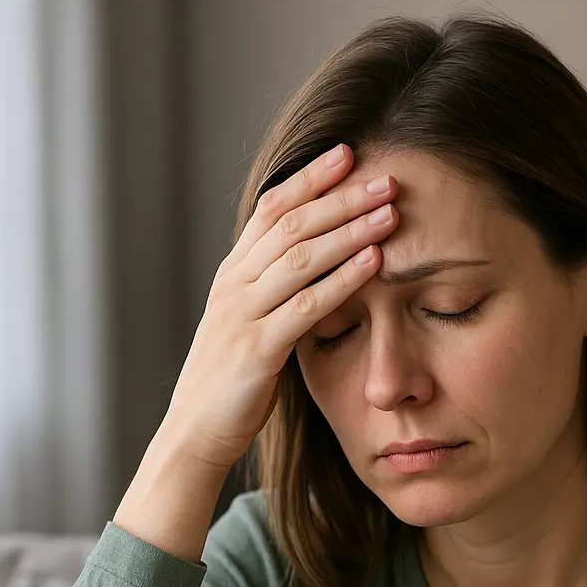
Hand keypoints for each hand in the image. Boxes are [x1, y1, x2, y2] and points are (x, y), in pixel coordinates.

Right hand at [160, 140, 399, 470]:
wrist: (195, 432)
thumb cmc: (232, 382)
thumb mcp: (250, 324)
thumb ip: (276, 292)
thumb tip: (317, 263)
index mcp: (233, 274)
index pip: (271, 209)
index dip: (310, 178)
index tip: (348, 153)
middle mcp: (234, 285)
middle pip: (291, 224)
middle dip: (341, 196)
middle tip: (385, 177)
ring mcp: (242, 315)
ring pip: (301, 257)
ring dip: (349, 230)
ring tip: (390, 211)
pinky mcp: (257, 350)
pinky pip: (307, 305)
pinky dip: (343, 279)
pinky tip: (374, 262)